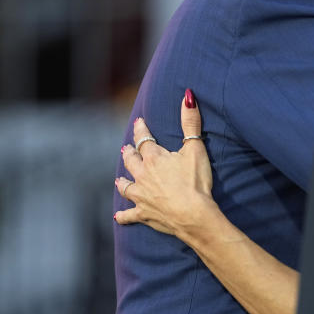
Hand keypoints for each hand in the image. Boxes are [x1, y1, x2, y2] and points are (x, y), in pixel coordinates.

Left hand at [114, 92, 216, 239]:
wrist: (193, 215)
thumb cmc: (196, 181)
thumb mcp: (196, 148)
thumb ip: (190, 122)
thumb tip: (187, 96)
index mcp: (154, 158)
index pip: (144, 139)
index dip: (141, 130)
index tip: (139, 122)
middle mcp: (142, 175)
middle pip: (131, 161)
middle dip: (129, 153)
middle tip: (126, 149)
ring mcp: (141, 196)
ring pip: (126, 186)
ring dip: (122, 181)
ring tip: (119, 179)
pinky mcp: (143, 214)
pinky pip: (129, 215)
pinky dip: (123, 215)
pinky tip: (118, 216)